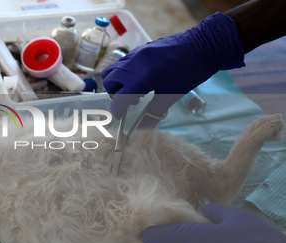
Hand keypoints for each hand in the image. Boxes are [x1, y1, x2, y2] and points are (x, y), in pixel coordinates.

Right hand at [102, 12, 244, 118]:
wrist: (203, 45)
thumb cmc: (189, 71)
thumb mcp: (171, 96)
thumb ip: (153, 112)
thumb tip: (144, 128)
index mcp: (139, 78)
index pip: (118, 98)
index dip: (118, 111)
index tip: (122, 117)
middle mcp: (132, 64)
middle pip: (110, 82)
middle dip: (115, 95)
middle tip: (129, 103)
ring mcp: (135, 54)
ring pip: (113, 70)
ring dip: (118, 83)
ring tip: (133, 90)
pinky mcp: (140, 49)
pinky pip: (123, 63)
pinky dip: (125, 74)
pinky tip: (141, 79)